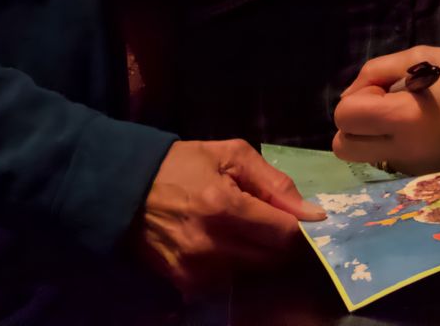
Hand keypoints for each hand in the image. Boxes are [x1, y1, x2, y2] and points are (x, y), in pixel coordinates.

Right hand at [135, 140, 325, 293]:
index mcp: (224, 207)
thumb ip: (274, 182)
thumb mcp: (230, 155)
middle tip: (267, 221)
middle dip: (278, 241)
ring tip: (240, 230)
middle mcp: (212, 245)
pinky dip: (233, 266)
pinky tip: (221, 244)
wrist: (127, 188)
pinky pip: (228, 282)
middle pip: (273, 259)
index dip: (298, 226)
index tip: (298, 217)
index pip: (284, 234)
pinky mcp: (186, 285)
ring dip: (256, 254)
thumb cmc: (182, 166)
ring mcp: (197, 270)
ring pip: (253, 273)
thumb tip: (312, 213)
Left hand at [331, 46, 439, 176]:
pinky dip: (394, 144)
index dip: (356, 96)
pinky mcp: (428, 175)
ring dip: (372, 135)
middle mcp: (405, 151)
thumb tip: (354, 92)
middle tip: (384, 104)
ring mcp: (416, 168)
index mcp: (405, 119)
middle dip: (354, 122)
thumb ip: (380, 71)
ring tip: (406, 113)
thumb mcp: (425, 57)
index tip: (383, 86)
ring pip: (366, 156)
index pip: (344, 117)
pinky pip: (392, 160)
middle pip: (344, 147)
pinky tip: (423, 125)